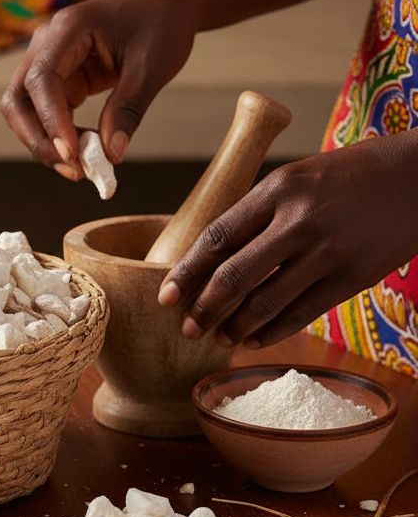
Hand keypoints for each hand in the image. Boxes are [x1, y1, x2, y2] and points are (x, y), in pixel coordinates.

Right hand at [0, 0, 198, 179]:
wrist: (168, 6)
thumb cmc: (162, 24)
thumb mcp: (152, 67)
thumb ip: (128, 109)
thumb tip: (111, 154)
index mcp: (68, 29)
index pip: (41, 79)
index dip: (51, 120)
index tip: (72, 153)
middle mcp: (47, 45)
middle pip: (17, 99)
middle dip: (38, 139)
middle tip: (72, 170)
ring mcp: (49, 63)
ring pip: (25, 112)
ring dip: (46, 144)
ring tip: (81, 168)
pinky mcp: (60, 81)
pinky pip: (47, 116)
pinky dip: (61, 139)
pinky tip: (85, 153)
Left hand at [158, 134, 417, 347]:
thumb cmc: (349, 176)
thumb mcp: (297, 176)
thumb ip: (257, 211)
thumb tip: (212, 255)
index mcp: (277, 189)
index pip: (217, 237)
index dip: (186, 272)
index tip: (165, 296)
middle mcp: (298, 221)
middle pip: (234, 275)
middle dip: (204, 308)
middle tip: (187, 328)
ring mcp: (327, 251)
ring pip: (265, 301)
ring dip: (235, 327)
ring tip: (219, 338)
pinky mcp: (352, 277)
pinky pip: (301, 313)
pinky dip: (272, 331)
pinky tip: (254, 340)